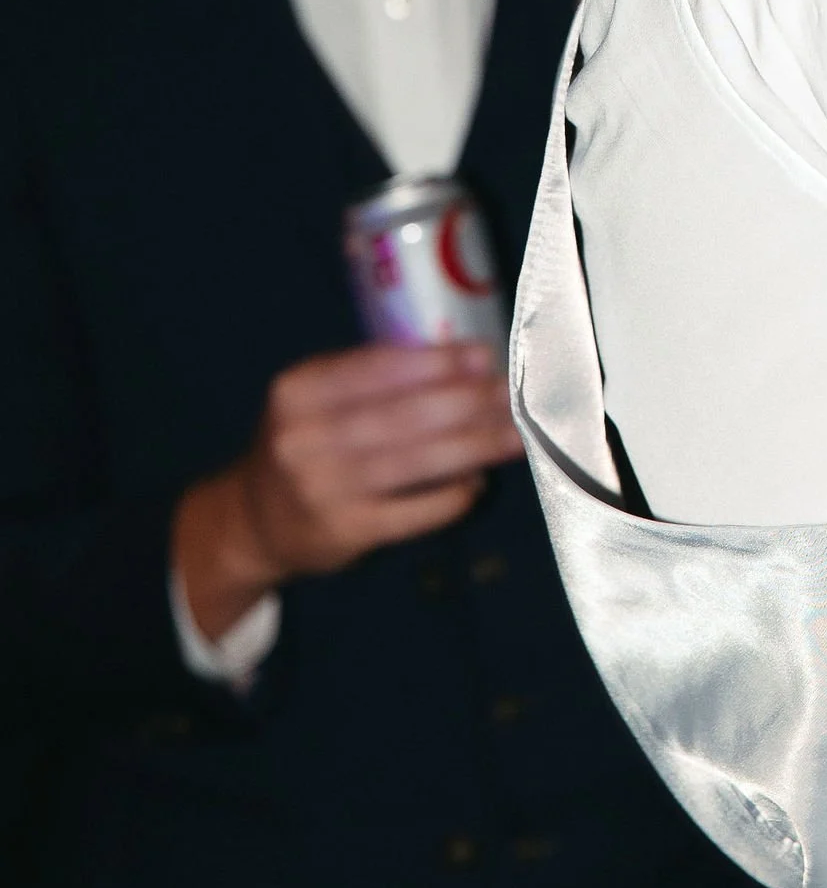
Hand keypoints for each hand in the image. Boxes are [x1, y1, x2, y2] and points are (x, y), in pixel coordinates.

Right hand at [173, 342, 523, 642]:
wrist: (252, 522)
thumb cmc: (302, 444)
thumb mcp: (314, 398)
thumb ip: (371, 375)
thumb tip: (462, 357)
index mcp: (298, 390)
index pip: (378, 367)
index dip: (437, 361)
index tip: (484, 356)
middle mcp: (304, 438)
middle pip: (405, 414)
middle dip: (469, 402)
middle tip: (512, 395)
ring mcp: (324, 488)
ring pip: (417, 461)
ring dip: (475, 446)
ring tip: (513, 435)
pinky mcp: (346, 532)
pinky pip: (415, 511)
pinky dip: (452, 496)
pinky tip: (477, 483)